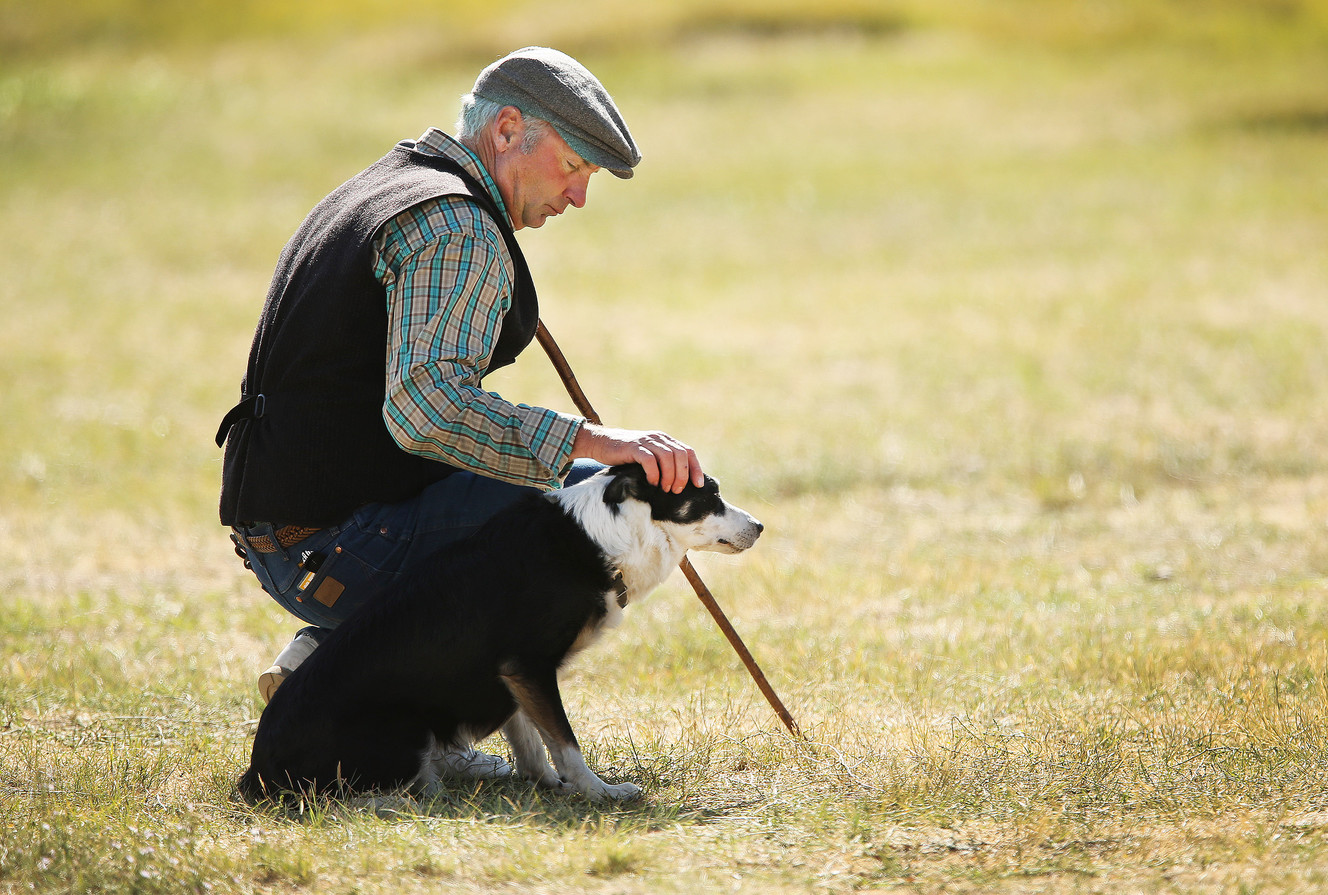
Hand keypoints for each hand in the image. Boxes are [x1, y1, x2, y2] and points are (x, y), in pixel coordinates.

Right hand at [572, 423, 703, 492]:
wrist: (602, 443)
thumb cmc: (626, 456)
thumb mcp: (648, 457)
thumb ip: (662, 463)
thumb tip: (680, 484)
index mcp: (665, 440)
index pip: (688, 452)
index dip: (695, 468)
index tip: (699, 485)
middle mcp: (658, 438)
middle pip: (680, 455)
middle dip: (682, 475)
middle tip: (676, 490)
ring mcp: (646, 441)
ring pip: (667, 457)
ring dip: (669, 476)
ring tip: (665, 489)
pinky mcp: (633, 447)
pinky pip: (649, 460)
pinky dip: (654, 473)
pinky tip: (651, 482)